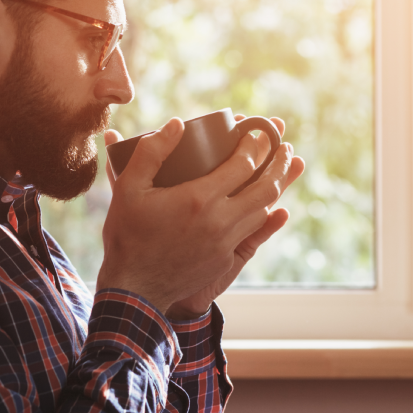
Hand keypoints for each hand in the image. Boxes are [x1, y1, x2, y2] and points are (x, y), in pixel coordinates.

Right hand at [98, 115, 304, 319]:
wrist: (134, 288)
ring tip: (282, 169)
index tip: (258, 130)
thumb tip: (176, 124)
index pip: (242, 165)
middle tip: (284, 145)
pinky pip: (252, 231)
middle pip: (265, 187)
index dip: (255, 144)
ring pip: (263, 210)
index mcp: (199, 199)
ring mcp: (225, 243)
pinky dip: (263, 212)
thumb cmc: (127, 235)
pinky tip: (266, 203)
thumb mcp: (128, 188)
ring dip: (276, 187)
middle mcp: (219, 221)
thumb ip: (151, 152)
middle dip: (278, 163)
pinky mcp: (225, 259)